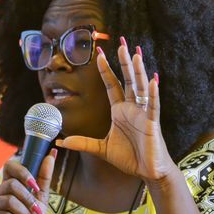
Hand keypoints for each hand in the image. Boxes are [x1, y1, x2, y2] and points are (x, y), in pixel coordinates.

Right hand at [0, 149, 56, 213]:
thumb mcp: (41, 199)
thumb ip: (44, 178)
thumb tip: (52, 154)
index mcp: (10, 185)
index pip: (10, 166)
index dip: (23, 172)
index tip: (35, 185)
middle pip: (11, 185)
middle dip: (28, 200)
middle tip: (36, 212)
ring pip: (9, 201)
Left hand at [57, 40, 174, 181]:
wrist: (147, 171)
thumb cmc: (129, 158)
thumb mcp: (101, 149)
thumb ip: (83, 143)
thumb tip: (61, 143)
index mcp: (120, 111)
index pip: (112, 85)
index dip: (106, 70)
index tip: (99, 55)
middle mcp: (132, 108)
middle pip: (128, 80)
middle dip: (124, 62)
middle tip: (122, 43)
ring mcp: (143, 114)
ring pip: (140, 88)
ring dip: (138, 71)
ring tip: (135, 54)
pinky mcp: (152, 123)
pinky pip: (153, 106)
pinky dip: (152, 94)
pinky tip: (151, 80)